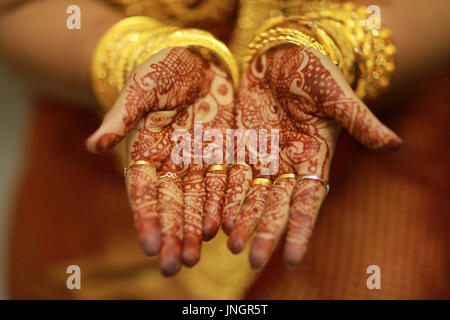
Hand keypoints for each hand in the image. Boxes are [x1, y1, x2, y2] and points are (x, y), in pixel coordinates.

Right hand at [86, 47, 233, 275]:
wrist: (197, 60)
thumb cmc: (163, 69)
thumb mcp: (141, 88)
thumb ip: (121, 116)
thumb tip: (93, 145)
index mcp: (146, 151)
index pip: (144, 191)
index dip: (147, 218)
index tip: (150, 245)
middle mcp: (171, 163)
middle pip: (171, 205)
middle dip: (172, 235)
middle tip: (173, 267)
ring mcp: (197, 161)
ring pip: (196, 202)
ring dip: (195, 231)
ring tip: (194, 258)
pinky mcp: (223, 154)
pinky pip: (222, 185)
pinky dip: (221, 207)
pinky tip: (221, 230)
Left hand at [222, 44, 401, 268]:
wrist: (283, 54)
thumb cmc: (315, 71)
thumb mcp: (336, 94)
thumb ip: (360, 121)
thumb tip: (395, 145)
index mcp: (313, 157)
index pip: (307, 200)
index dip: (300, 228)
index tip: (292, 259)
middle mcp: (286, 164)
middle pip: (275, 204)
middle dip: (265, 231)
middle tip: (252, 260)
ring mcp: (261, 156)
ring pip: (249, 194)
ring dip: (241, 219)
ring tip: (231, 246)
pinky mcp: (238, 145)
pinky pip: (228, 173)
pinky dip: (222, 195)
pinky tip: (215, 216)